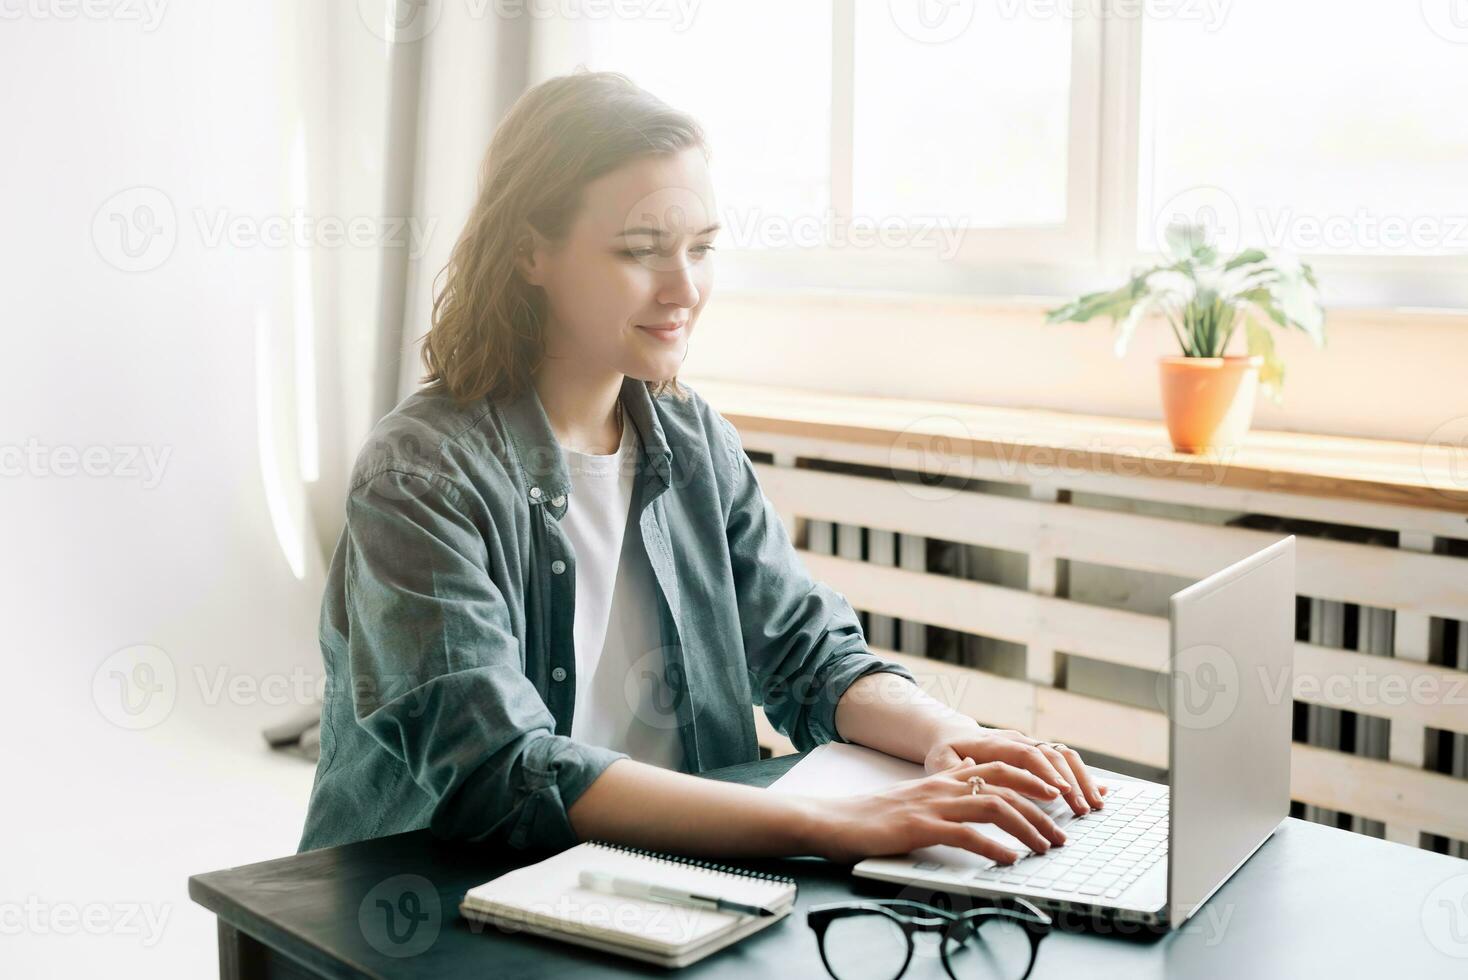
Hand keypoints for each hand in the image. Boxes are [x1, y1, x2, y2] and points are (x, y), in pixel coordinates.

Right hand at [804, 758, 1068, 863]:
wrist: (832, 820)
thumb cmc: (872, 816)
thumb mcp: (915, 797)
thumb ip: (946, 791)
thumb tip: (976, 786)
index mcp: (942, 778)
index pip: (998, 768)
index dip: (1031, 778)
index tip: (1058, 793)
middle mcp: (942, 786)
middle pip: (1004, 785)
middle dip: (1040, 808)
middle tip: (1062, 832)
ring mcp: (931, 805)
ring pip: (992, 807)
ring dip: (1026, 828)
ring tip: (1045, 847)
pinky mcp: (918, 828)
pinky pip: (965, 835)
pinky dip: (992, 847)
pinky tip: (1008, 860)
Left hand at [924, 722, 1107, 816]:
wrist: (953, 735)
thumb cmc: (946, 752)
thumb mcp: (940, 761)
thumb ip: (953, 769)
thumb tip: (972, 775)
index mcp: (993, 743)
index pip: (1023, 755)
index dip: (1042, 773)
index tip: (1058, 793)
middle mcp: (1016, 740)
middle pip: (1050, 756)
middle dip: (1069, 783)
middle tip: (1082, 809)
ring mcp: (1030, 745)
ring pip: (1062, 757)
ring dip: (1081, 780)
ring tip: (1095, 805)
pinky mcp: (1039, 753)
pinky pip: (1066, 761)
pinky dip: (1083, 776)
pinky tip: (1100, 793)